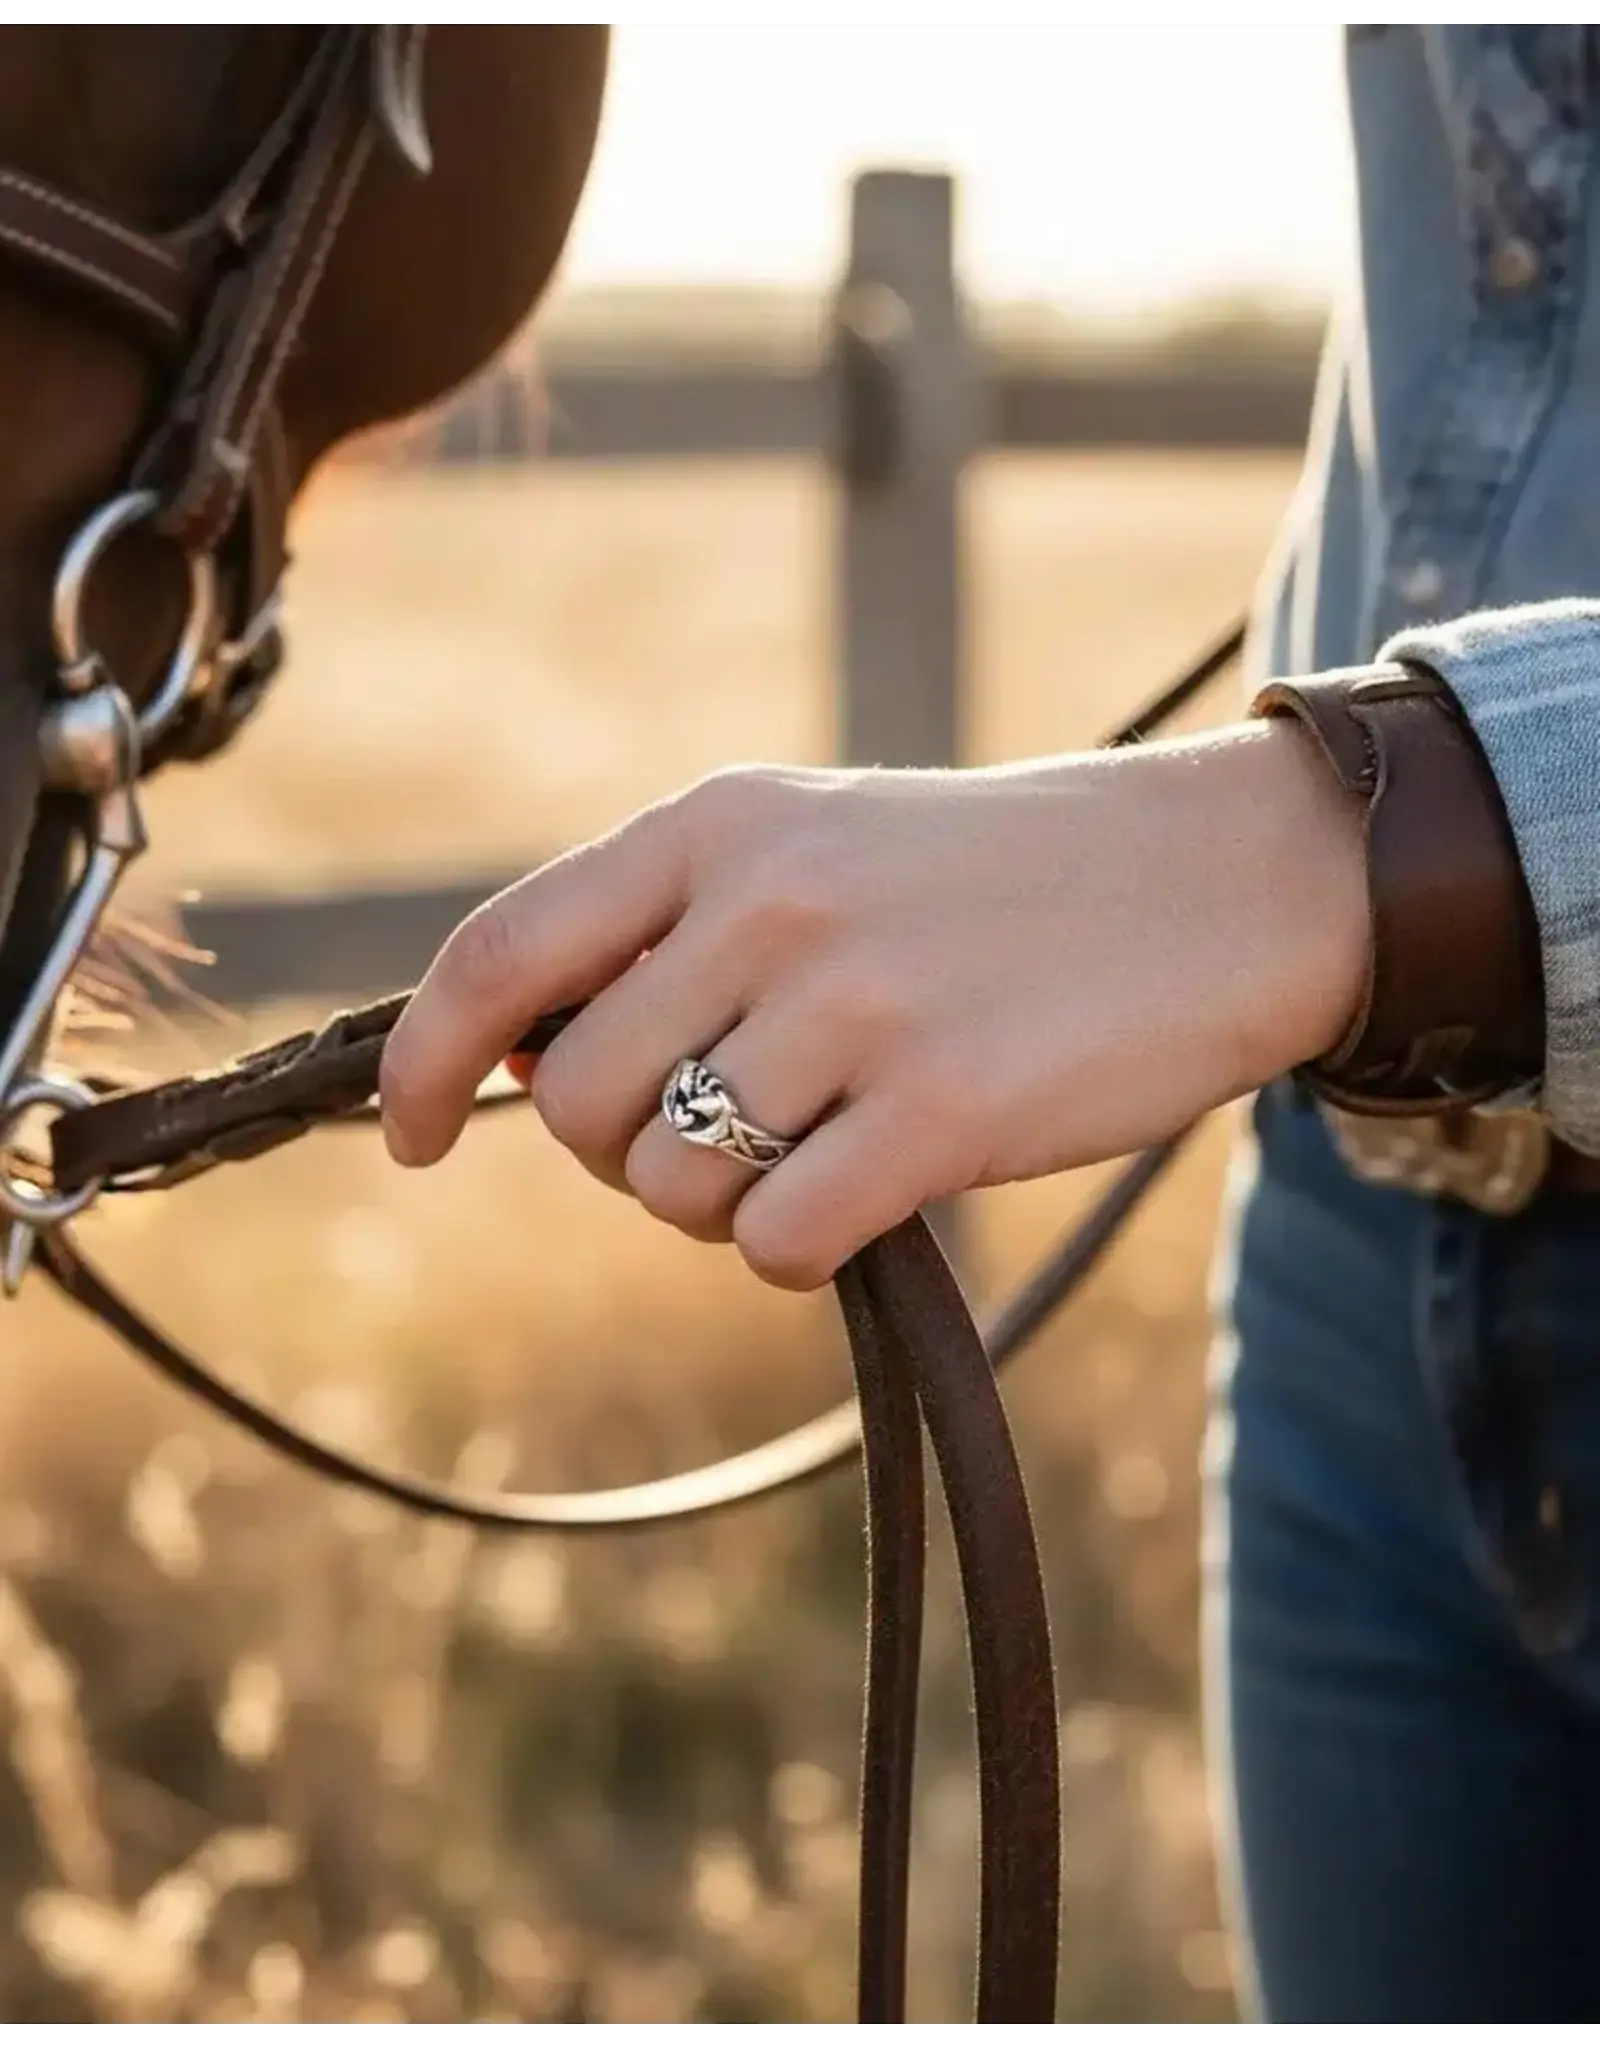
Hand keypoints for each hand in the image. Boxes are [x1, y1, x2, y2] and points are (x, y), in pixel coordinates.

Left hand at [379, 720, 1367, 1289]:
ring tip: (829, 1141)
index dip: (427, 1063)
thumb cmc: (997, 884)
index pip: (502, 953)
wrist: (1217, 881)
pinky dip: (802, 1245)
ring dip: (727, 1202)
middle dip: (631, 1154)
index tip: (414, 1139)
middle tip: (731, 1135)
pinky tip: (878, 1189)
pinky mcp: (943, 1107)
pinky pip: (774, 1242)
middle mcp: (770, 899)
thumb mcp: (816, 846)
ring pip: (676, 1185)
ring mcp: (857, 1002)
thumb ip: (668, 931)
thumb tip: (528, 1072)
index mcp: (720, 822)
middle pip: (585, 1105)